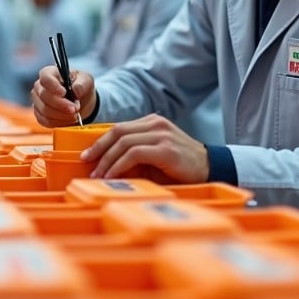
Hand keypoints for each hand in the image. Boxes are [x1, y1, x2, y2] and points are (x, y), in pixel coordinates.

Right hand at [32, 65, 95, 126]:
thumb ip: (82, 83)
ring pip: (44, 110)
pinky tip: (69, 120)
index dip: (53, 86)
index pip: (45, 77)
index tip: (64, 93)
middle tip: (75, 109)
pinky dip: (58, 123)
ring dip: (61, 115)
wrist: (81, 101)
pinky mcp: (39, 114)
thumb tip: (76, 91)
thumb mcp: (86, 80)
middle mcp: (40, 86)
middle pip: (44, 95)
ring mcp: (38, 101)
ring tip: (75, 115)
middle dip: (61, 105)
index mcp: (50, 73)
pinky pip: (45, 121)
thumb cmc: (81, 86)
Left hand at [80, 114, 209, 183]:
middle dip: (98, 148)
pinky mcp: (166, 149)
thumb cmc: (182, 167)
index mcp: (153, 123)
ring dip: (106, 160)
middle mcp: (156, 124)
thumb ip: (135, 156)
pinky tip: (112, 176)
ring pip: (123, 142)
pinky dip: (119, 165)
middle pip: (118, 132)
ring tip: (98, 175)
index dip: (100, 140)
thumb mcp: (155, 157)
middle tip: (86, 162)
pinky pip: (134, 154)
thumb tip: (106, 166)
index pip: (120, 127)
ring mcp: (162, 135)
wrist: (211, 169)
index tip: (88, 155)